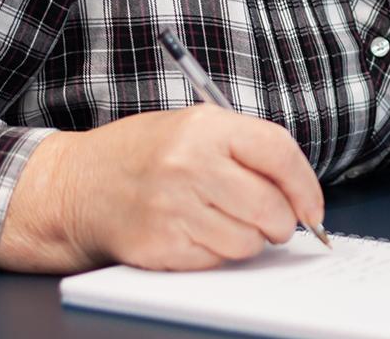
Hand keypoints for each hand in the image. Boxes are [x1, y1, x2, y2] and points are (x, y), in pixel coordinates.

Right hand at [0, 104, 324, 272]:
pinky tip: (197, 234)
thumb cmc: (142, 155)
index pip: (279, 153)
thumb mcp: (193, 128)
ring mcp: (174, 206)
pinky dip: (217, 254)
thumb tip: (298, 192)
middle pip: (270, 206)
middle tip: (272, 222)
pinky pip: (217, 261)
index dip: (305, 185)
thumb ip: (244, 149)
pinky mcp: (161, 244)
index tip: (312, 207)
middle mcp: (190, 164)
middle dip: (281, 222)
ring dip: (248, 241)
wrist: (78, 185)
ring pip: (248, 241)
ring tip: (224, 223)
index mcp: (205, 127)